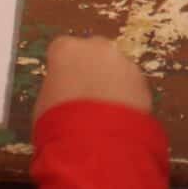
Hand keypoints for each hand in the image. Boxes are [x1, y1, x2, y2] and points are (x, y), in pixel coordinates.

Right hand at [35, 35, 151, 116]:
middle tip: (86, 94)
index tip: (63, 82)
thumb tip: (63, 92)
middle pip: (94, 51)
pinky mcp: (142, 80)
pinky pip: (132, 84)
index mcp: (66, 50)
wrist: (94, 141)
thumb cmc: (58, 123)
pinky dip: (127, 95)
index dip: (63, 67)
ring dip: (112, 82)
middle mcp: (97, 48)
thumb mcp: (44, 104)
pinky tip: (119, 115)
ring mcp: (123, 62)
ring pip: (116, 67)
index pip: (62, 49)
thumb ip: (56, 88)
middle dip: (91, 68)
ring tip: (104, 110)